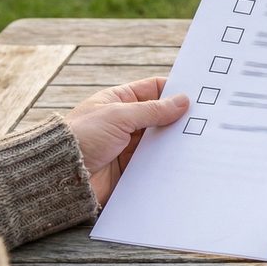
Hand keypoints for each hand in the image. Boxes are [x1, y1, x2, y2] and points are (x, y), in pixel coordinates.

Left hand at [64, 77, 188, 204]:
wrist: (60, 175)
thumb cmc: (82, 137)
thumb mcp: (119, 116)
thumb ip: (152, 110)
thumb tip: (182, 101)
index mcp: (119, 101)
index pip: (153, 89)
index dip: (174, 90)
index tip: (198, 94)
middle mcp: (125, 122)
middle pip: (160, 116)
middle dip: (179, 118)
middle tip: (205, 119)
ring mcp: (129, 145)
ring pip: (160, 140)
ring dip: (175, 141)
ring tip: (200, 140)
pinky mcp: (130, 168)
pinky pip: (155, 162)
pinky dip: (168, 161)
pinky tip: (184, 160)